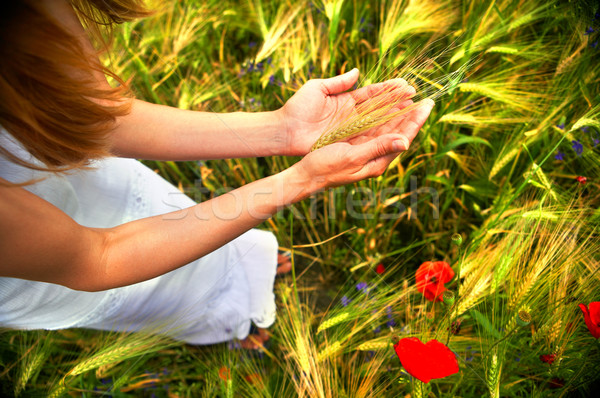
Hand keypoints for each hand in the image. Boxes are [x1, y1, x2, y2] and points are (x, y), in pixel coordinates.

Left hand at [279, 68, 419, 155]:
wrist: (284, 130)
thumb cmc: (297, 108)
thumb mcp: (317, 88)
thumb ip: (339, 82)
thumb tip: (358, 72)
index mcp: (346, 100)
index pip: (373, 94)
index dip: (390, 90)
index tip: (406, 85)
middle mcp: (352, 116)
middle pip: (381, 109)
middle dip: (399, 104)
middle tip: (418, 98)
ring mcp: (351, 129)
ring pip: (379, 123)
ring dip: (396, 118)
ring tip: (414, 111)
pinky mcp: (347, 142)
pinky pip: (369, 137)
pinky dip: (384, 133)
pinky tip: (399, 129)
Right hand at [289, 98, 433, 192]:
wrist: (307, 176)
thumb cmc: (327, 168)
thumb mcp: (353, 156)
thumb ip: (378, 147)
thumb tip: (405, 141)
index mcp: (378, 161)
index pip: (404, 137)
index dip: (416, 120)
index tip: (428, 104)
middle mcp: (376, 156)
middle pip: (399, 132)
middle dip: (412, 116)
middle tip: (426, 99)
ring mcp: (366, 151)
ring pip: (388, 129)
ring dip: (399, 114)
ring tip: (410, 99)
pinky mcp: (356, 146)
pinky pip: (375, 129)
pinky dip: (383, 116)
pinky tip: (386, 108)